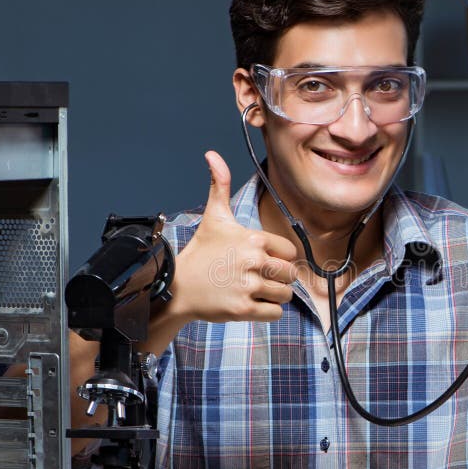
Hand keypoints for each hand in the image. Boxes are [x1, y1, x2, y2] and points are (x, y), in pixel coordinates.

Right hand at [170, 151, 297, 323]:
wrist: (177, 286)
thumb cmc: (201, 252)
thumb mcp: (214, 217)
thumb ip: (220, 185)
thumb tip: (212, 155)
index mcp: (253, 239)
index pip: (289, 252)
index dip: (279, 257)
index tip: (262, 260)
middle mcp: (253, 261)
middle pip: (290, 274)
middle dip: (279, 278)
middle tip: (258, 278)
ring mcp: (248, 286)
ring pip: (285, 295)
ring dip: (274, 296)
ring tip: (254, 290)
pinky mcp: (243, 309)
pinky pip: (275, 313)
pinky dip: (267, 311)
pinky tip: (251, 303)